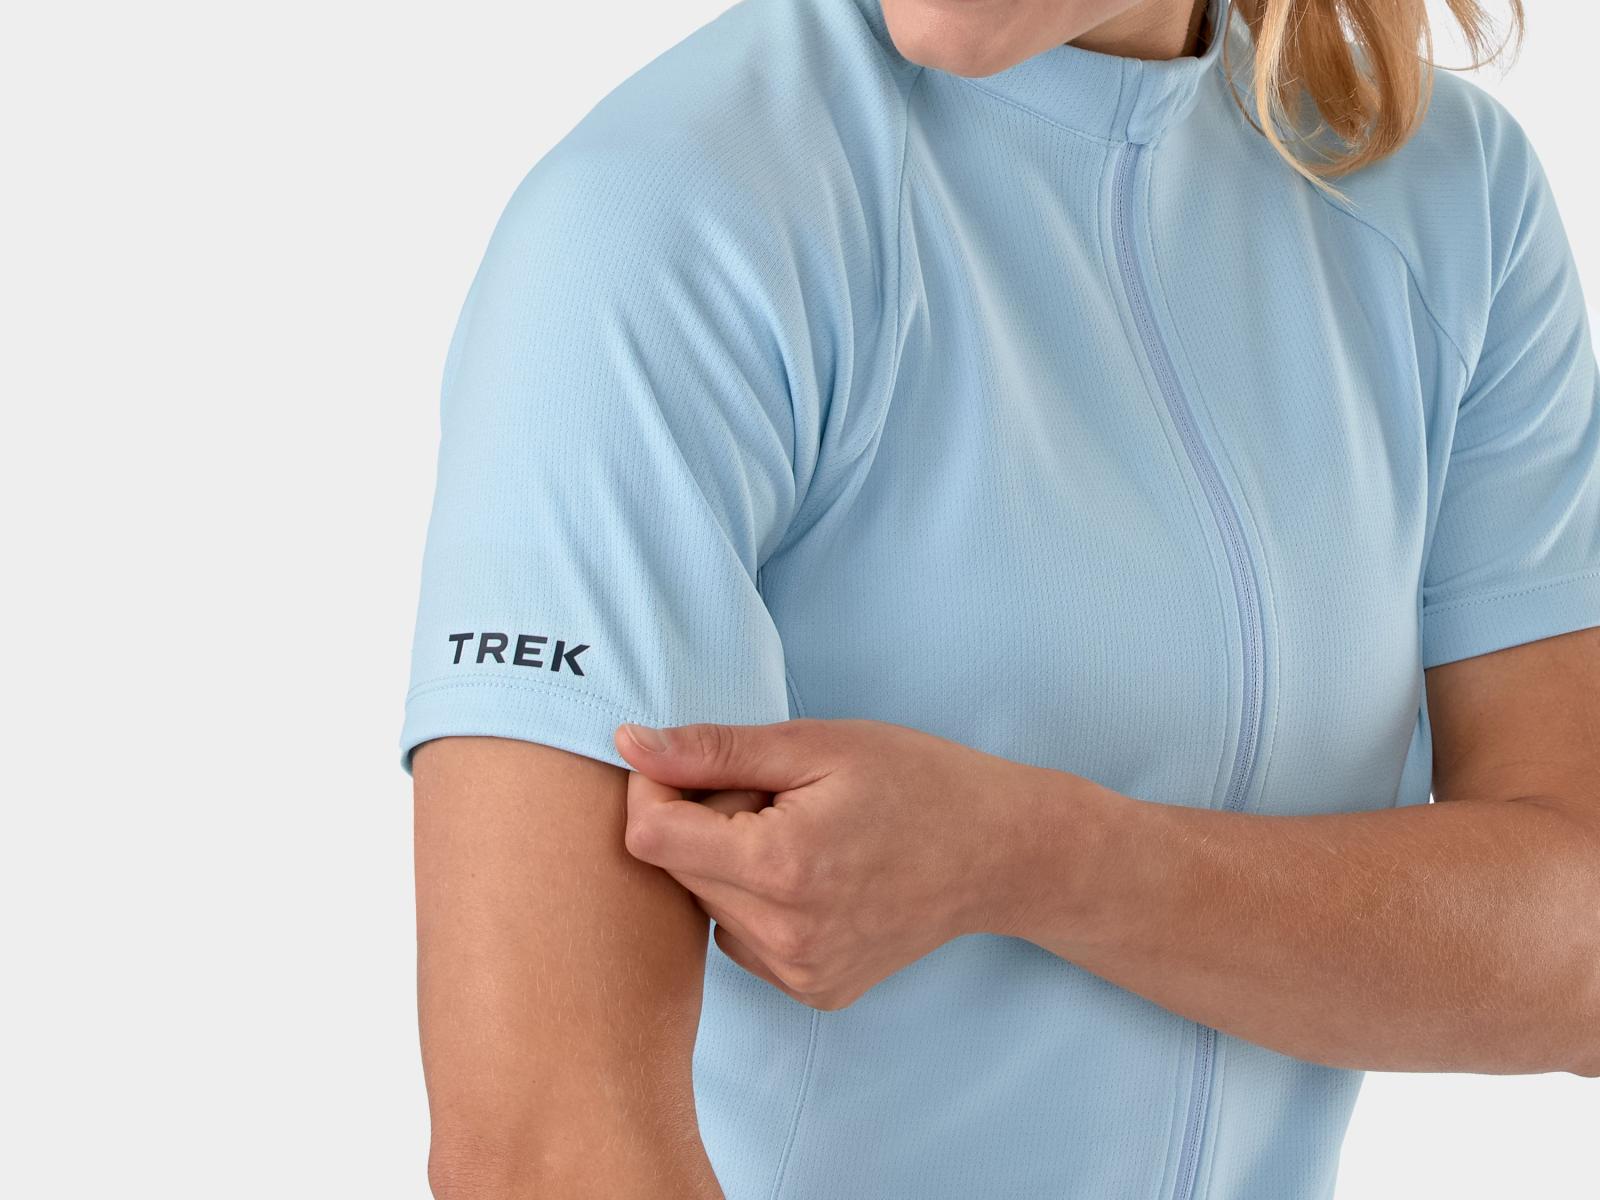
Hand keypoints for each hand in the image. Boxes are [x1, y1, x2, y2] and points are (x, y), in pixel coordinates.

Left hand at [611, 717, 1052, 1009]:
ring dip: (730, 864)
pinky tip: (813, 875)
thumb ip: (714, 750)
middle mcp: (783, 936)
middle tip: (771, 795)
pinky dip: (759, 902)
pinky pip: (742, 940)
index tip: (699, 764)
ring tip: (800, 834)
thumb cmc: (915, 781)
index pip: (648, 836)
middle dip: (702, 823)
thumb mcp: (815, 744)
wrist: (997, 853)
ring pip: (708, 907)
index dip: (657, 788)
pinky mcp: (812, 991)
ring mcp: (799, 973)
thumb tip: (628, 744)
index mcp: (781, 866)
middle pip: (676, 871)